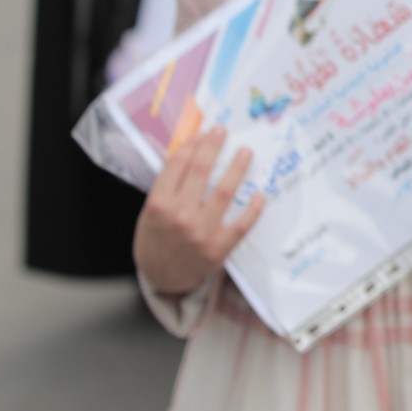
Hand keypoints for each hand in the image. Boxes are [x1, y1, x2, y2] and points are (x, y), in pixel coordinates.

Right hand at [133, 127, 264, 299]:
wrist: (162, 278)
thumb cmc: (157, 239)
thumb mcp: (151, 211)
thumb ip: (168, 185)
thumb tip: (189, 150)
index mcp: (158, 205)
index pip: (178, 166)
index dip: (192, 146)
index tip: (204, 132)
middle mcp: (179, 217)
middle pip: (201, 173)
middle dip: (213, 147)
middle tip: (223, 132)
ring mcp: (201, 233)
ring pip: (224, 193)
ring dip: (237, 169)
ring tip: (245, 152)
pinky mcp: (219, 249)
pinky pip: (241, 225)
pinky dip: (253, 210)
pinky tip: (260, 194)